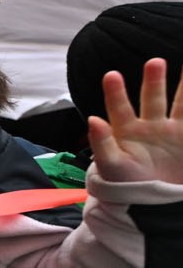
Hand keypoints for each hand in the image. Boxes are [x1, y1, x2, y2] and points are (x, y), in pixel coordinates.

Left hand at [88, 60, 182, 184]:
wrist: (151, 205)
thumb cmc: (124, 186)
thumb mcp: (111, 165)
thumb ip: (102, 143)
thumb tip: (92, 119)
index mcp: (126, 131)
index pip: (119, 107)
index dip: (115, 92)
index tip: (111, 75)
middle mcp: (148, 127)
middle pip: (152, 97)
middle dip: (153, 80)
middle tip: (154, 62)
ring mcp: (170, 132)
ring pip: (178, 103)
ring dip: (182, 86)